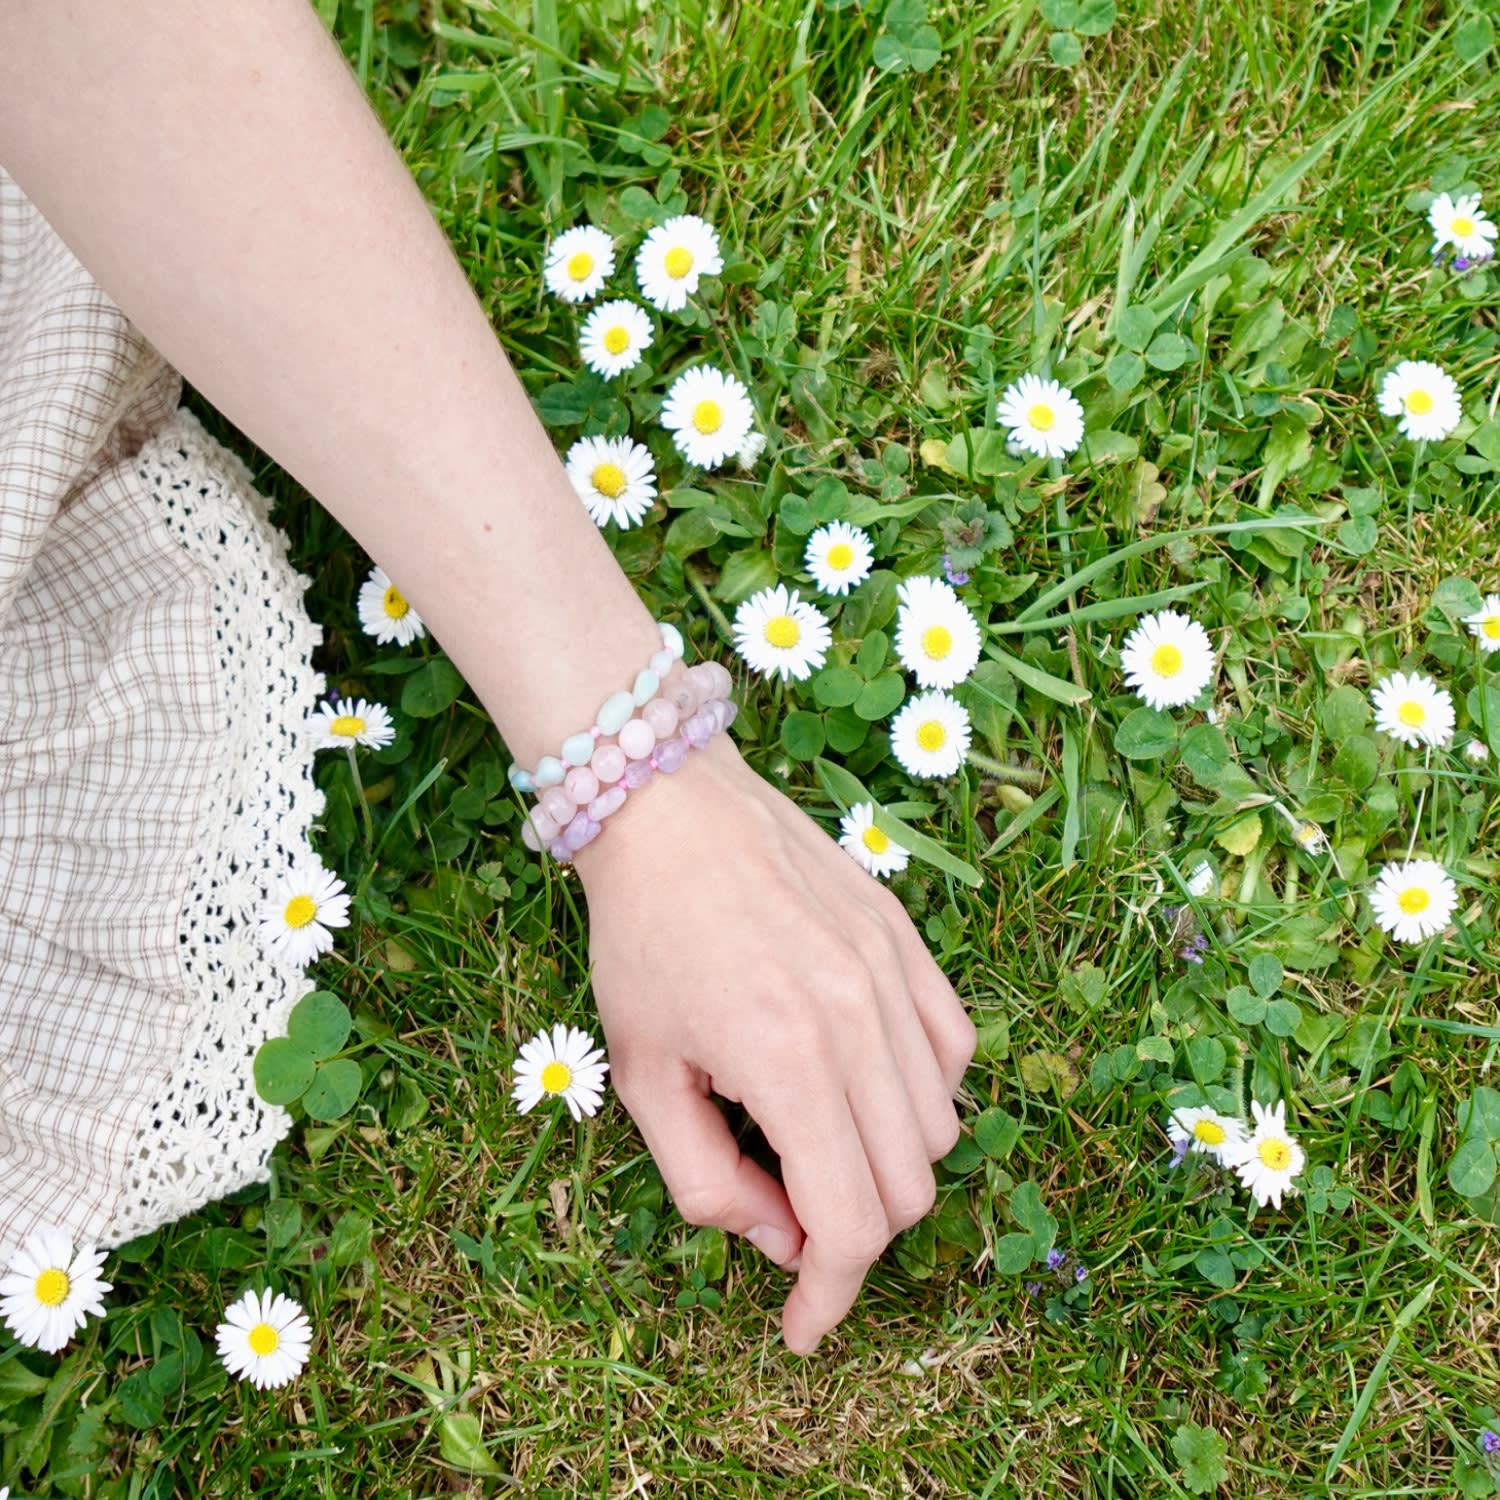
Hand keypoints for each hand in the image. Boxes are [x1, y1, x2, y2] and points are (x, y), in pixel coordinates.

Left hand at [574, 735, 974, 1353]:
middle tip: (790, 1219)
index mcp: (786, 1061)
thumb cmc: (641, 940)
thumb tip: (782, 1239)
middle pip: (908, 1188)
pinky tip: (863, 1082)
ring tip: (815, 1139)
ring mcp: (894, 977)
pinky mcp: (909, 943)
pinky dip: (922, 1093)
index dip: (830, 1296)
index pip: (851, 1224)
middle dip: (853, 1235)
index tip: (802, 1327)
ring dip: (888, 1165)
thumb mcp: (641, 1075)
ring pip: (941, 1127)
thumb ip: (706, 1181)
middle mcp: (860, 1022)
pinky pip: (955, 1050)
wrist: (670, 809)